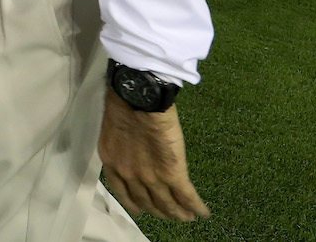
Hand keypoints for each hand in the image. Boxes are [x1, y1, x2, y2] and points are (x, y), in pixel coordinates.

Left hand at [99, 89, 208, 221]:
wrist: (138, 98)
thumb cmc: (126, 102)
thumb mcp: (115, 129)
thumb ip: (123, 145)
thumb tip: (134, 146)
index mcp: (113, 163)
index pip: (124, 193)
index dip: (134, 204)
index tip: (141, 211)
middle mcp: (129, 176)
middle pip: (147, 202)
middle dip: (159, 211)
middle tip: (169, 215)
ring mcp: (150, 177)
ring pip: (167, 204)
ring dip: (178, 213)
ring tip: (187, 217)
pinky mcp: (172, 173)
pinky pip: (186, 196)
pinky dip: (195, 207)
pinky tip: (203, 213)